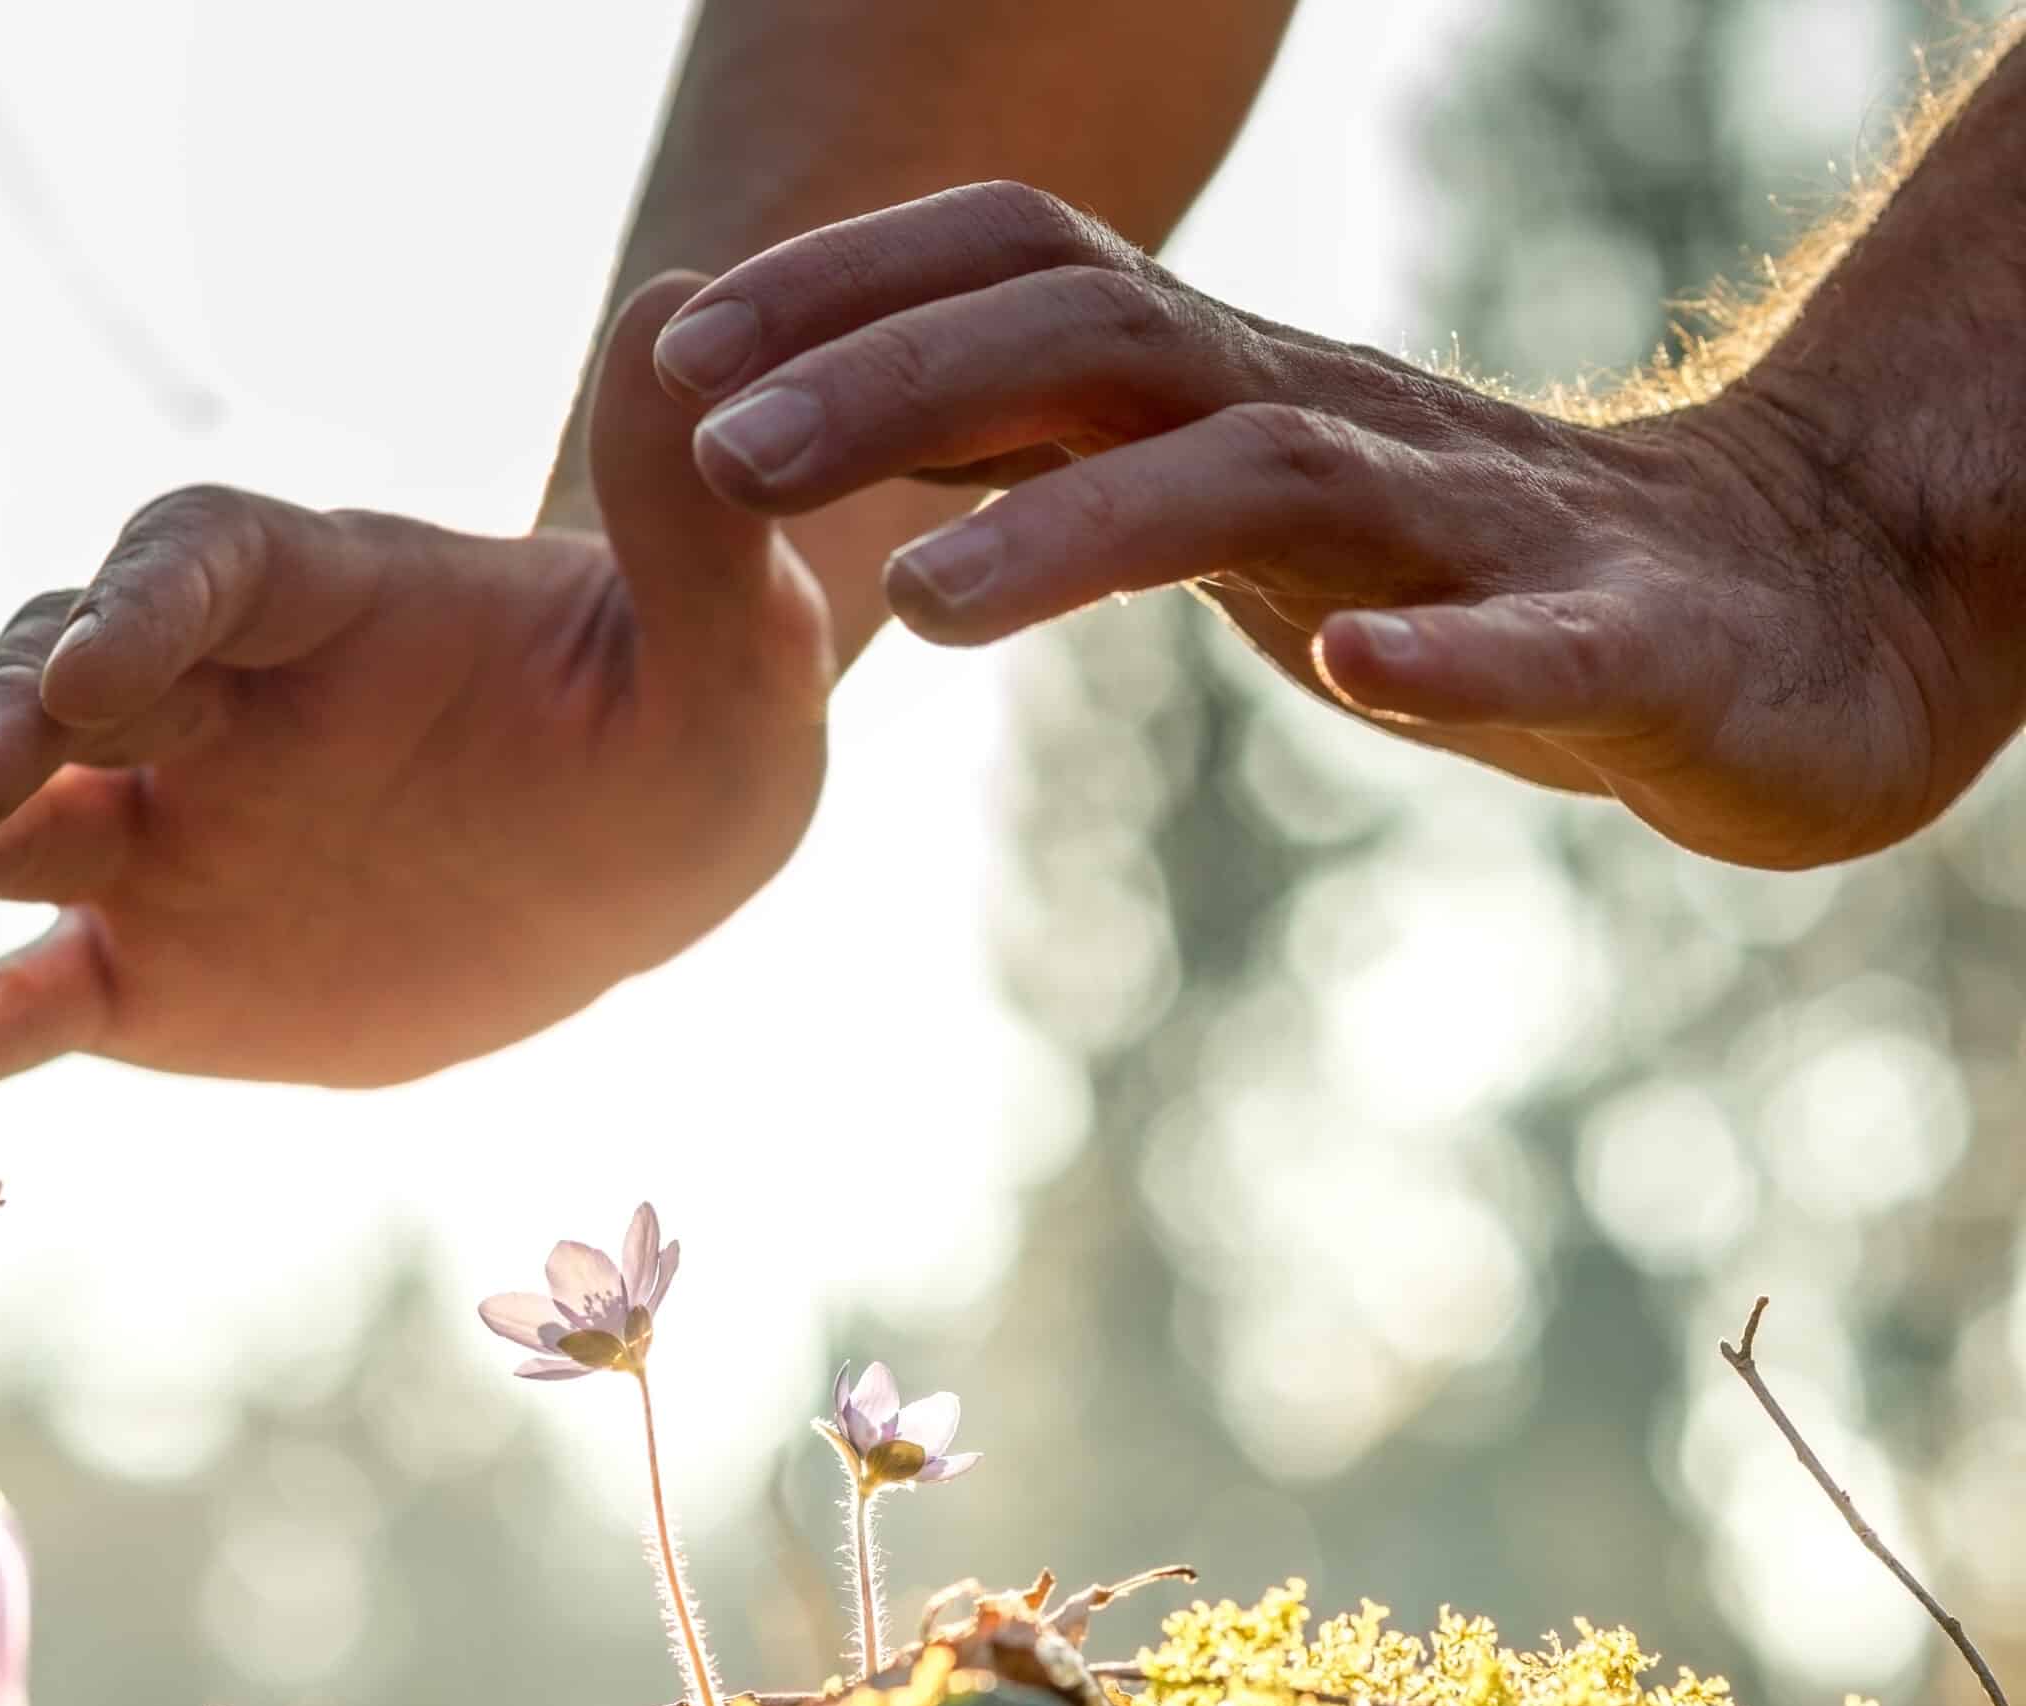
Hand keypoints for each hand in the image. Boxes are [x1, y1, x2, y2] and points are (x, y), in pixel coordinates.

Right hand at [0, 280, 831, 1096]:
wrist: (639, 853)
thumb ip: (692, 524)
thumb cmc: (688, 721)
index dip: (147, 611)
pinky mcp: (158, 967)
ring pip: (12, 837)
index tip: (101, 676)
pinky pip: (39, 994)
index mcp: (326, 595)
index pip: (203, 566)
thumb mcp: (736, 644)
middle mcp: (212, 702)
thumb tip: (683, 324)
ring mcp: (171, 834)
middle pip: (63, 683)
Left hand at [654, 182, 1990, 869]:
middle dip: (897, 385)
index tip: (680, 367)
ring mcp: (1469, 518)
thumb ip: (1070, 465)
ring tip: (928, 612)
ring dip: (1083, 529)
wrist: (1767, 618)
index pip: (1019, 288)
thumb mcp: (1225, 505)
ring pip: (1265, 478)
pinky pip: (1531, 636)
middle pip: (1097, 344)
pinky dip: (1446, 650)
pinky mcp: (1617, 636)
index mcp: (1227, 394)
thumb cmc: (1458, 570)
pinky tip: (1356, 675)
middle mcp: (1326, 421)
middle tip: (723, 464)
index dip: (847, 304)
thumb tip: (872, 444)